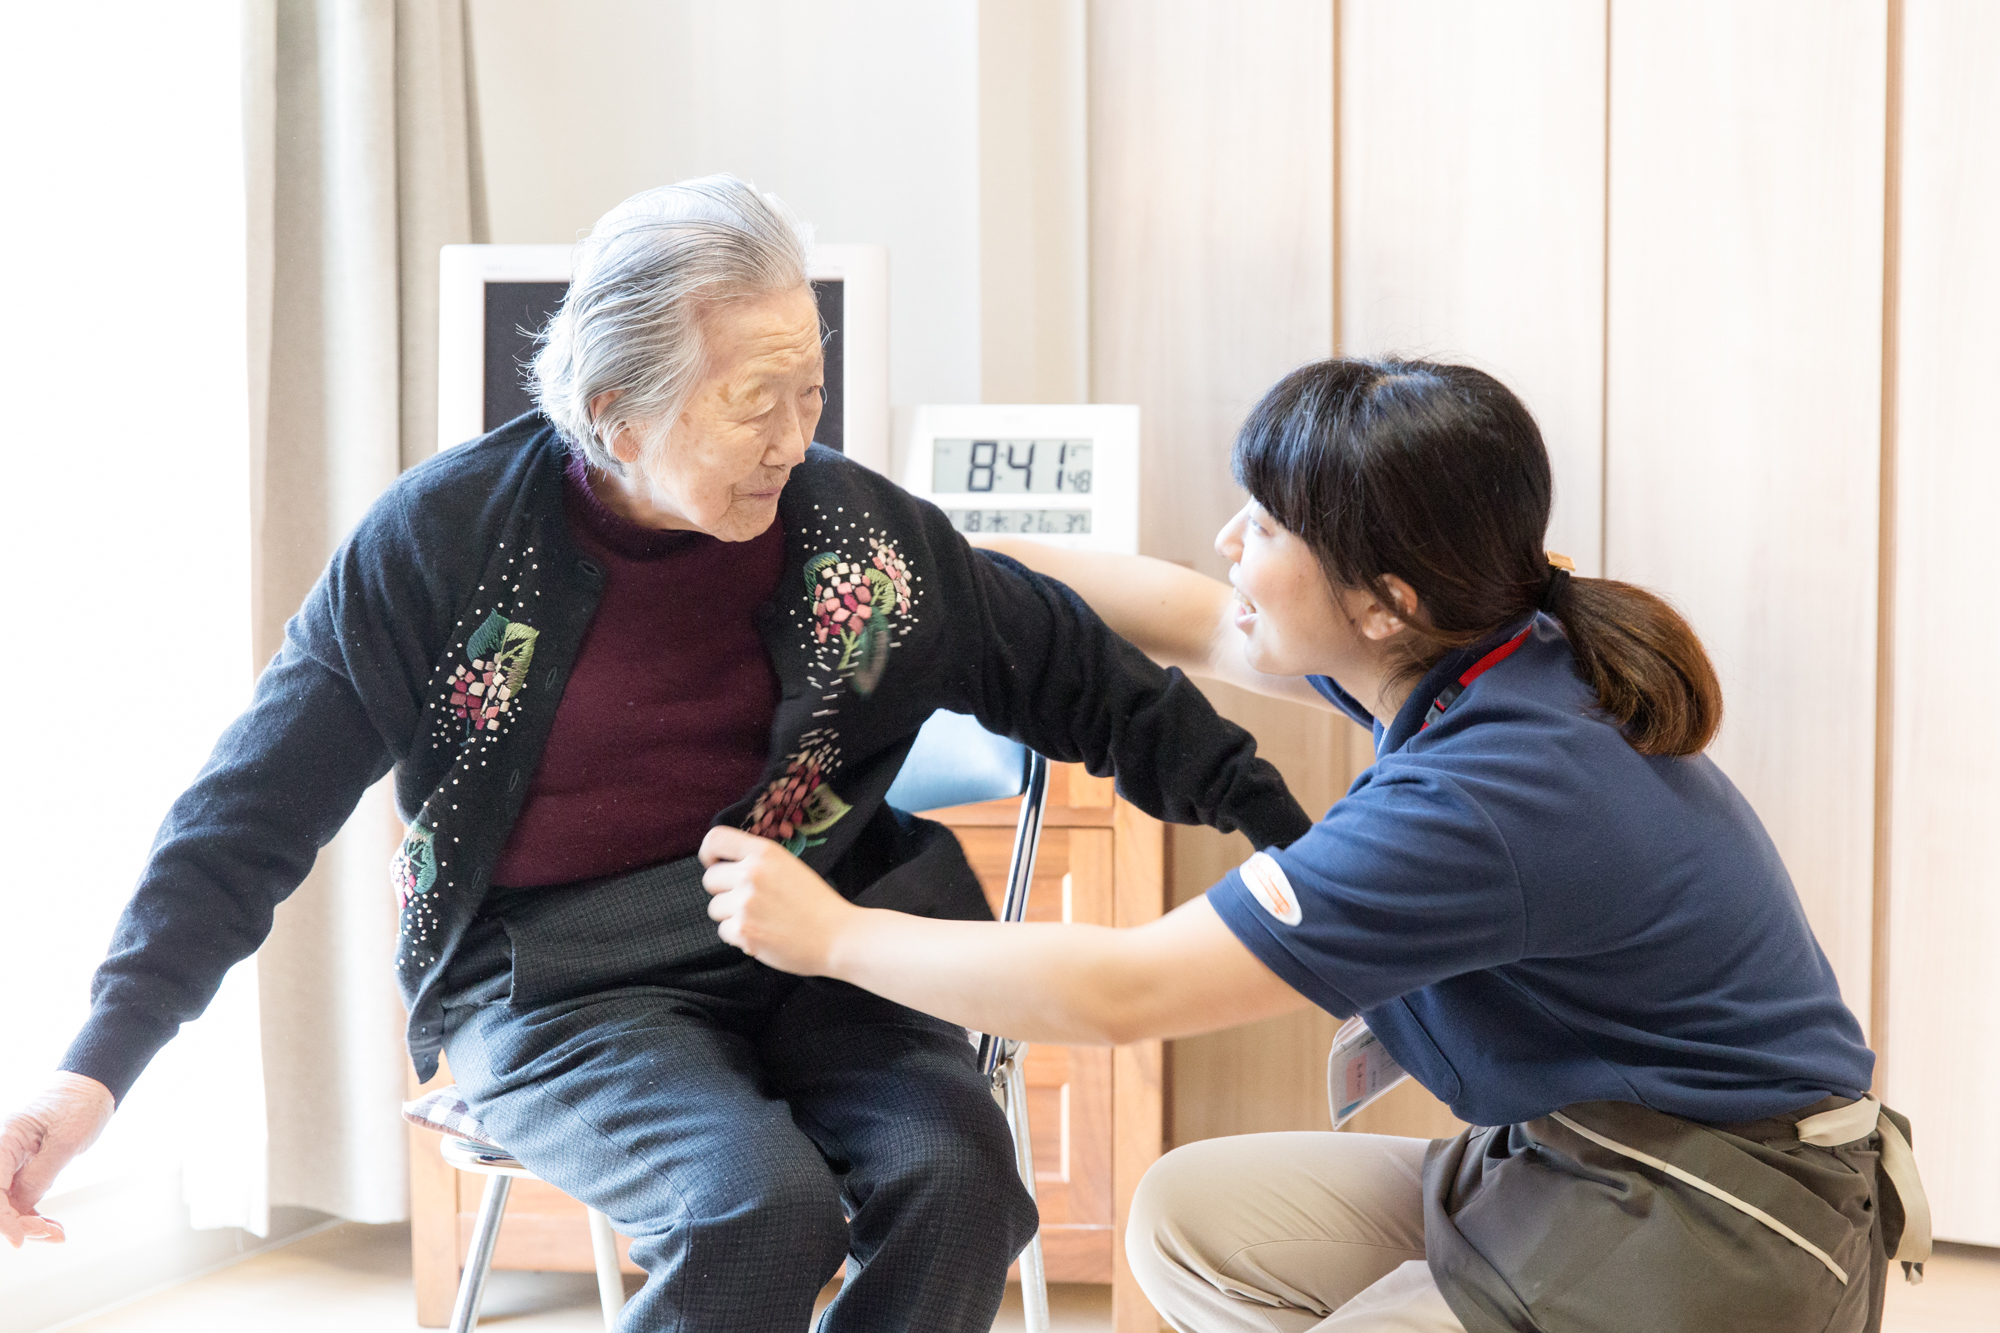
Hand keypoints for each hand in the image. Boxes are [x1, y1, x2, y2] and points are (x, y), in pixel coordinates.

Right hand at [1, 1072, 115, 1246]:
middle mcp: (3, 1152)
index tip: (20, 1239)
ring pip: (9, 1203)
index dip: (4, 1218)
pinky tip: (52, 1227)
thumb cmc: (80, 1103)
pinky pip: (22, 1198)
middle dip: (18, 1222)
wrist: (92, 1086)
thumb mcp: (66, 1140)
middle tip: (49, 1233)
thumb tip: (20, 1206)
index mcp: (5, 1139)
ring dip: (28, 1223)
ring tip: (55, 1234)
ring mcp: (13, 1162)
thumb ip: (40, 1174)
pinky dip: (34, 1215)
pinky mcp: (25, 1168)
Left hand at [699, 827, 859, 975]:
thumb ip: (758, 862)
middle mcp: (752, 873)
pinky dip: (740, 937)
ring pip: (715, 908)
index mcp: (765, 852)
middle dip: (724, 892)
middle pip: (710, 879)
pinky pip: (724, 931)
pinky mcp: (744, 930)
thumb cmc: (817, 904)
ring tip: (762, 919)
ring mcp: (746, 902)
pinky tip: (764, 934)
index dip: (709, 853)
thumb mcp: (789, 866)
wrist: (838, 936)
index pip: (715, 839)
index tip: (716, 865)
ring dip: (732, 916)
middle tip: (750, 902)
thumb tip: (724, 866)